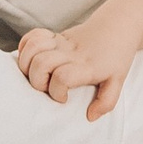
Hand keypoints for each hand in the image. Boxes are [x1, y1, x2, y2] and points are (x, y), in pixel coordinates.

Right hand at [15, 20, 137, 119]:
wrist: (118, 26)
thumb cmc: (117, 57)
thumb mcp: (118, 81)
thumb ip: (106, 102)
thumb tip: (90, 117)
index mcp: (87, 66)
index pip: (62, 77)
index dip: (57, 91)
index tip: (64, 98)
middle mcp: (71, 53)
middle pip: (41, 63)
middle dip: (37, 81)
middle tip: (47, 87)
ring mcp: (61, 42)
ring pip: (33, 48)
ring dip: (27, 64)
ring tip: (37, 75)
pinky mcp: (55, 35)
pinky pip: (32, 36)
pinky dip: (25, 47)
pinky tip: (31, 59)